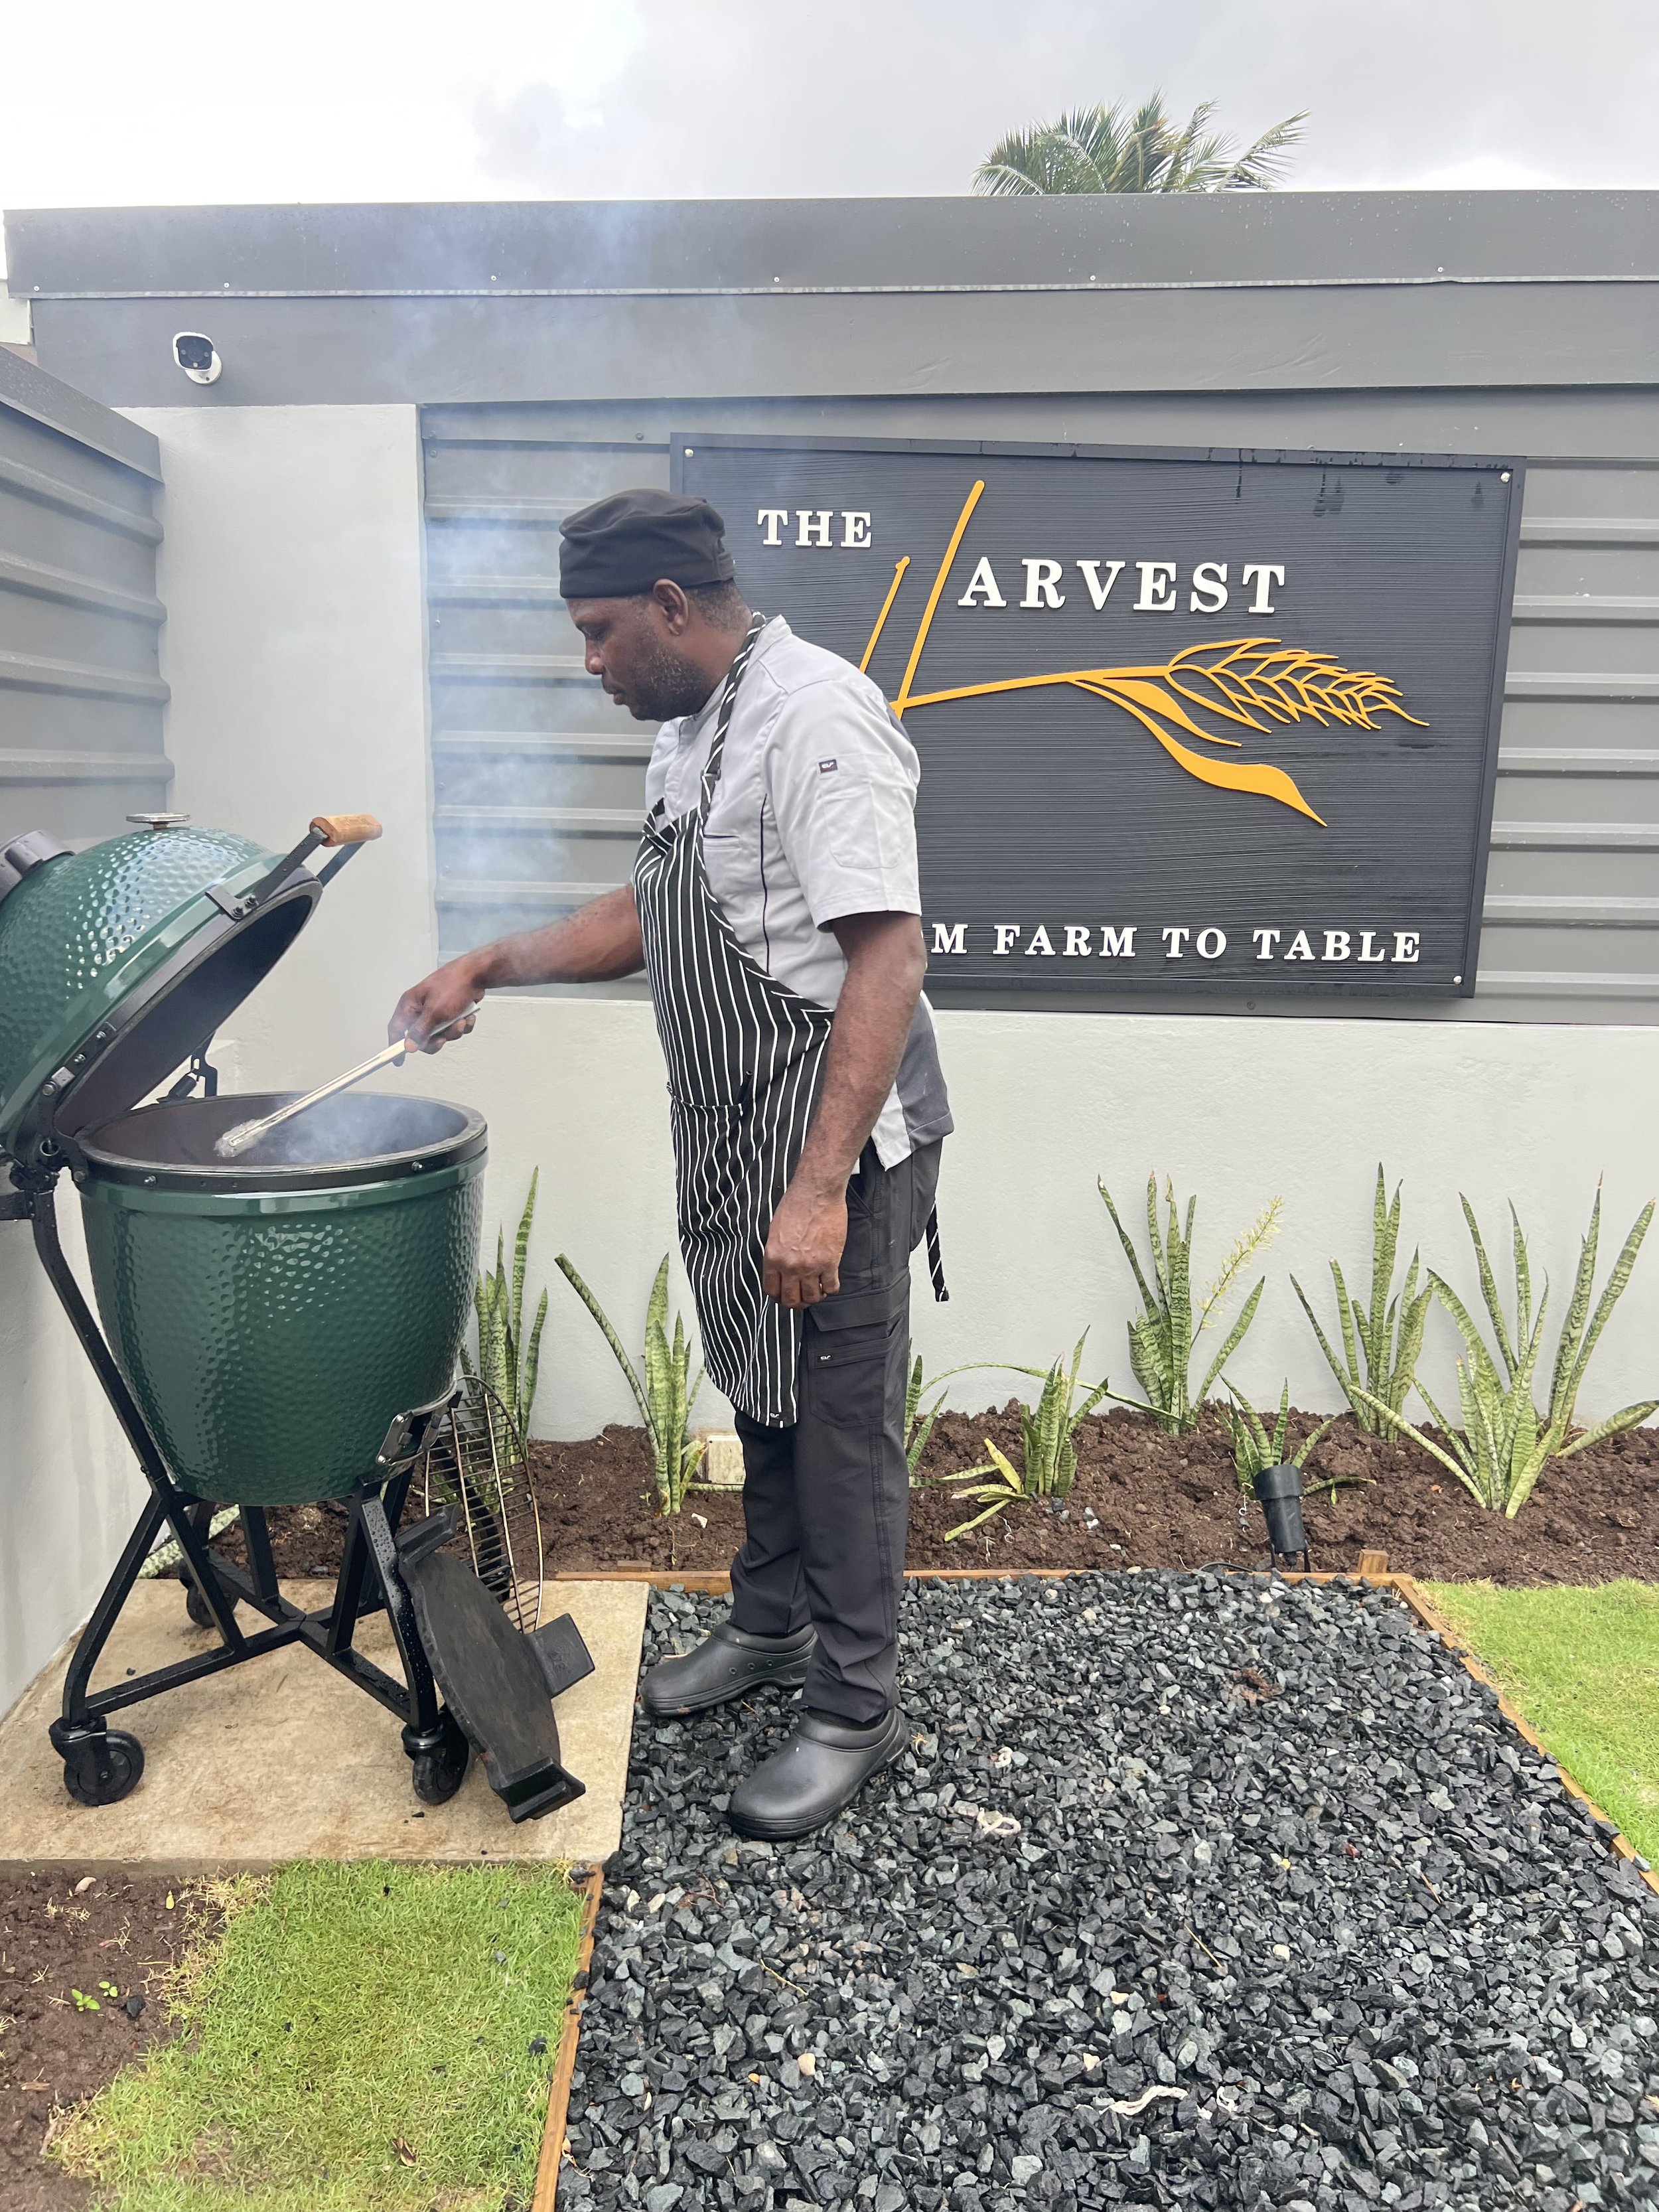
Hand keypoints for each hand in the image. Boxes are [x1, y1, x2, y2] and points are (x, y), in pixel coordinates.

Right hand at [389, 959, 482, 1052]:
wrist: (477, 974)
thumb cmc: (452, 987)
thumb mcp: (435, 1012)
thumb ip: (421, 1031)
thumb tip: (407, 1047)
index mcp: (410, 1005)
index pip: (396, 1029)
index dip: (396, 1045)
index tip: (399, 1062)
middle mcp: (420, 1009)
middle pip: (422, 1037)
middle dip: (437, 1039)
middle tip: (445, 1036)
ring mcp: (436, 1011)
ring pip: (441, 1034)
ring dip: (454, 1031)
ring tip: (462, 1020)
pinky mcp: (451, 1013)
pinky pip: (454, 1028)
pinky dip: (463, 1025)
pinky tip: (469, 1016)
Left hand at [763, 1178, 847, 1308]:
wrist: (817, 1193)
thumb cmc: (796, 1205)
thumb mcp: (776, 1231)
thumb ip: (777, 1253)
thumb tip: (780, 1269)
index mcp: (772, 1257)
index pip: (771, 1291)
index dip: (779, 1297)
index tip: (786, 1295)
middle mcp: (789, 1266)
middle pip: (791, 1300)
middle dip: (797, 1302)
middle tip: (803, 1296)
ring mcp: (810, 1266)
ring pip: (812, 1298)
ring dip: (816, 1296)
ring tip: (818, 1287)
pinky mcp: (830, 1262)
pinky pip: (831, 1287)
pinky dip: (831, 1288)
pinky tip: (830, 1280)